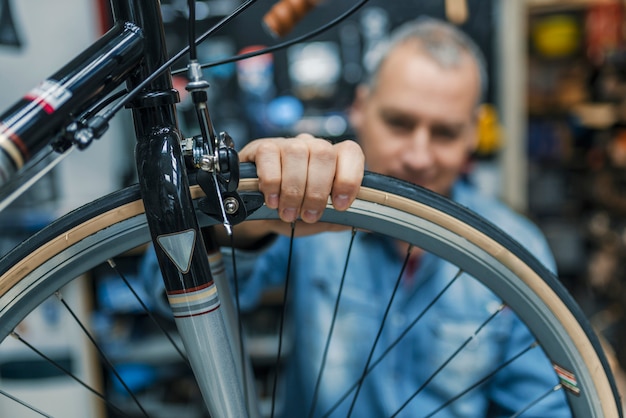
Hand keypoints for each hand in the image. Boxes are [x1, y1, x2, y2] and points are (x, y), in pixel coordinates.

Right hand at [239, 133, 363, 222]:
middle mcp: (312, 146)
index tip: (340, 205)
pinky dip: (272, 182)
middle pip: (324, 153)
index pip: (350, 152)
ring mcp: (287, 144)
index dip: (349, 178)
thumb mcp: (321, 218)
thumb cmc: (296, 210)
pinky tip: (272, 200)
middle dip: (317, 190)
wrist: (261, 212)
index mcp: (333, 159)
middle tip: (309, 215)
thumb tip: (369, 224)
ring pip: (297, 153)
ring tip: (288, 213)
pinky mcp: (262, 147)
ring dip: (293, 189)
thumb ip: (343, 218)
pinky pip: (270, 156)